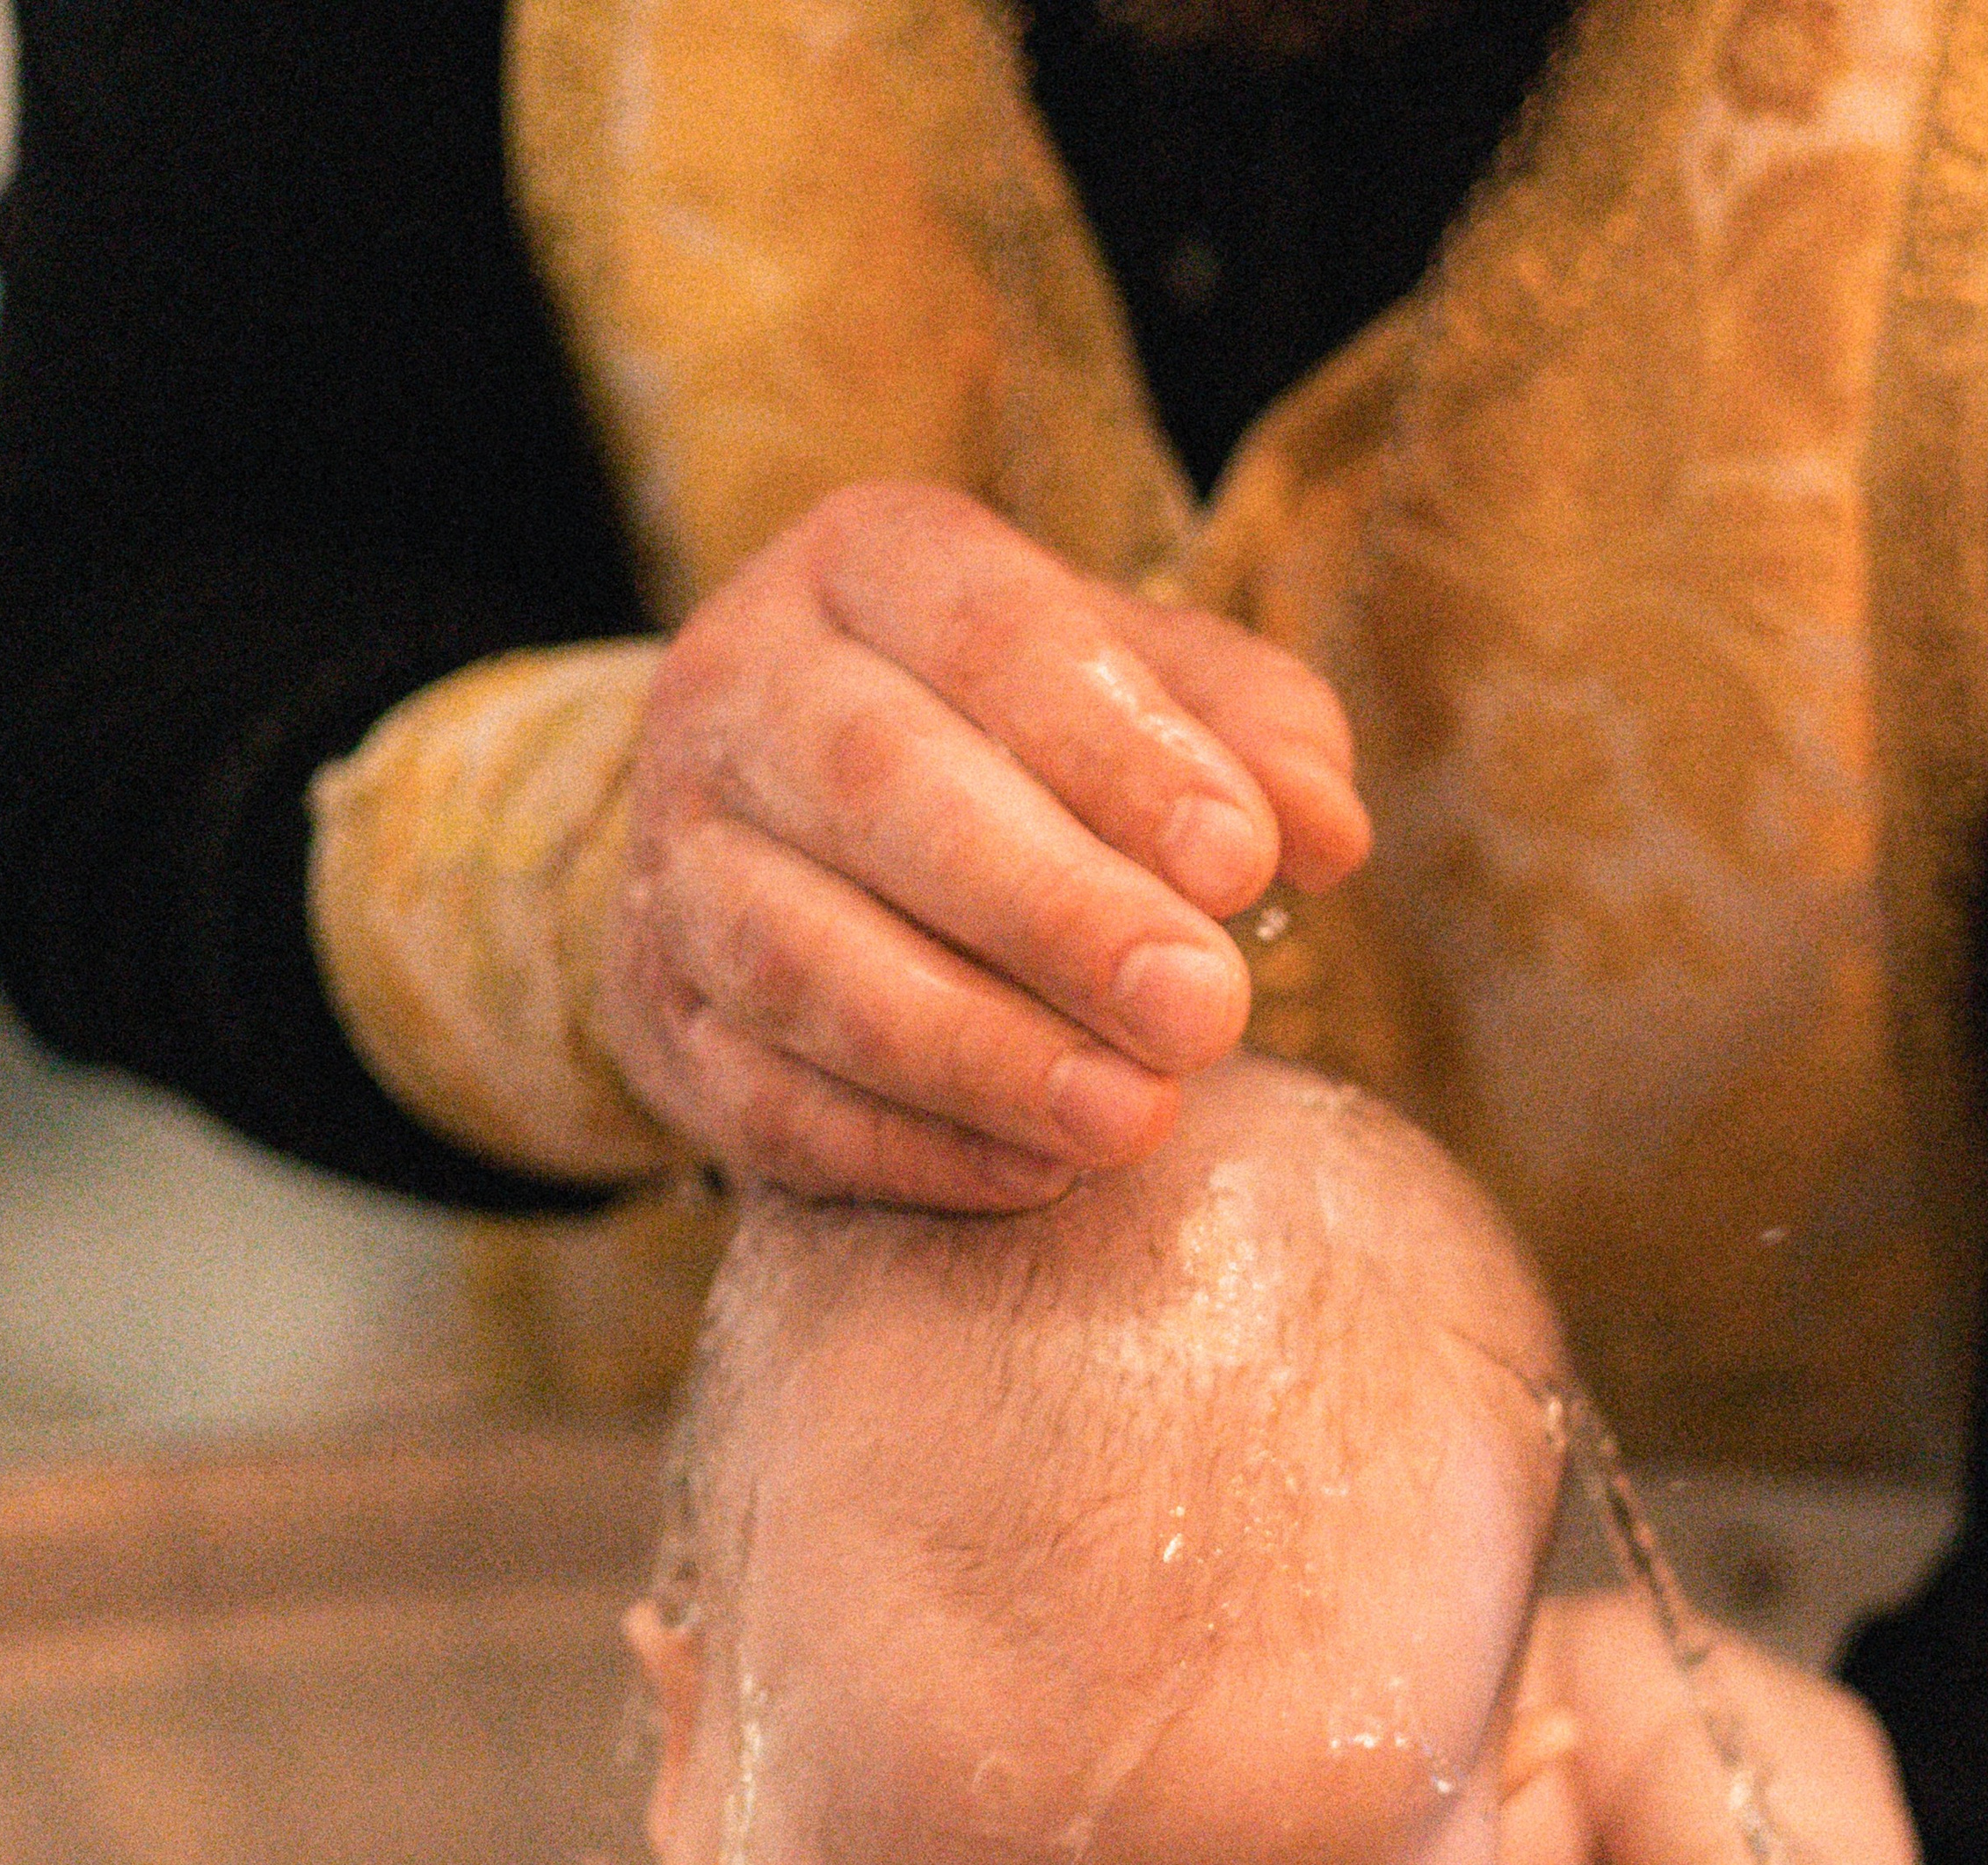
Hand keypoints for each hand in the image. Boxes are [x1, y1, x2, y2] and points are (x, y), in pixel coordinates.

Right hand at [591, 482, 1369, 1208]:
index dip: (1116, 753)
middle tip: (1202, 1010)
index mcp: (867, 566)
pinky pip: (768, 1098)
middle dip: (1052, 911)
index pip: (989, 633)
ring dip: (977, 1053)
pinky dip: (907, 1147)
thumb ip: (1244, 727)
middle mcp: (738, 692)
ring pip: (802, 961)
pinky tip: (1037, 1174)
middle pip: (878, 790)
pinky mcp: (663, 1020)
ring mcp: (677, 864)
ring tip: (1134, 1118)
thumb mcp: (1131, 685)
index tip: (1244, 864)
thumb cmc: (1006, 746)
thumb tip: (1324, 826)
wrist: (781, 840)